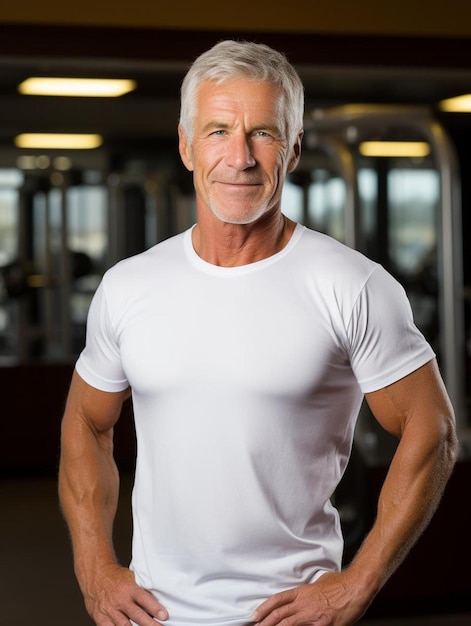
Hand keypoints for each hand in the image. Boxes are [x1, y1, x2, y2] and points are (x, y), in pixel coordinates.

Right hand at [82, 563, 167, 625]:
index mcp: (129, 587)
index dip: (154, 608)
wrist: (96, 575)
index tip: (164, 615)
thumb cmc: (116, 577)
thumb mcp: (131, 578)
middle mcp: (119, 600)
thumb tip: (158, 596)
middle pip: (136, 615)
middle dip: (149, 624)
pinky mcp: (100, 618)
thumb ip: (141, 589)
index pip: (144, 599)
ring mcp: (109, 610)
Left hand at [252, 572, 368, 625]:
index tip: (255, 615)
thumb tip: (302, 596)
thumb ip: (308, 591)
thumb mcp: (319, 582)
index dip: (264, 608)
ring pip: (288, 624)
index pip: (278, 600)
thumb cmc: (341, 584)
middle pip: (279, 614)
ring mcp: (313, 616)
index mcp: (303, 592)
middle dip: (266, 622)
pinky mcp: (323, 625)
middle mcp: (305, 604)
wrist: (356, 587)